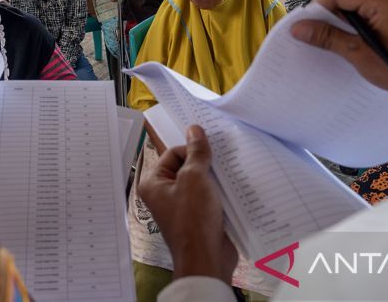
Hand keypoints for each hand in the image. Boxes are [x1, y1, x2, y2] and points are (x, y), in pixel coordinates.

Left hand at [138, 125, 236, 283]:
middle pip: (187, 165)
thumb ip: (196, 152)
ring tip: (229, 171)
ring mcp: (182, 206)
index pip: (172, 153)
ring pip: (200, 181)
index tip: (209, 149)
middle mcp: (164, 194)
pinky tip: (233, 187)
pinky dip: (219, 190)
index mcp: (154, 183)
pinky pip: (208, 195)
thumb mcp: (195, 178)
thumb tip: (194, 129)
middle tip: (222, 156)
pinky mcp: (198, 215)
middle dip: (205, 162)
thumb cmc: (193, 220)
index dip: (191, 149)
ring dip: (214, 176)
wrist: (207, 259)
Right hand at [290, 0, 387, 125]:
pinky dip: (351, 29)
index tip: (302, 28)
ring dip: (339, 26)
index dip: (317, 10)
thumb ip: (329, 38)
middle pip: (344, 0)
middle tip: (312, 38)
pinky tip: (347, 45)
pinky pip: (363, 16)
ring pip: (352, 10)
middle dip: (327, 19)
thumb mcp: (360, 55)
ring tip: (330, 45)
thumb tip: (299, 29)